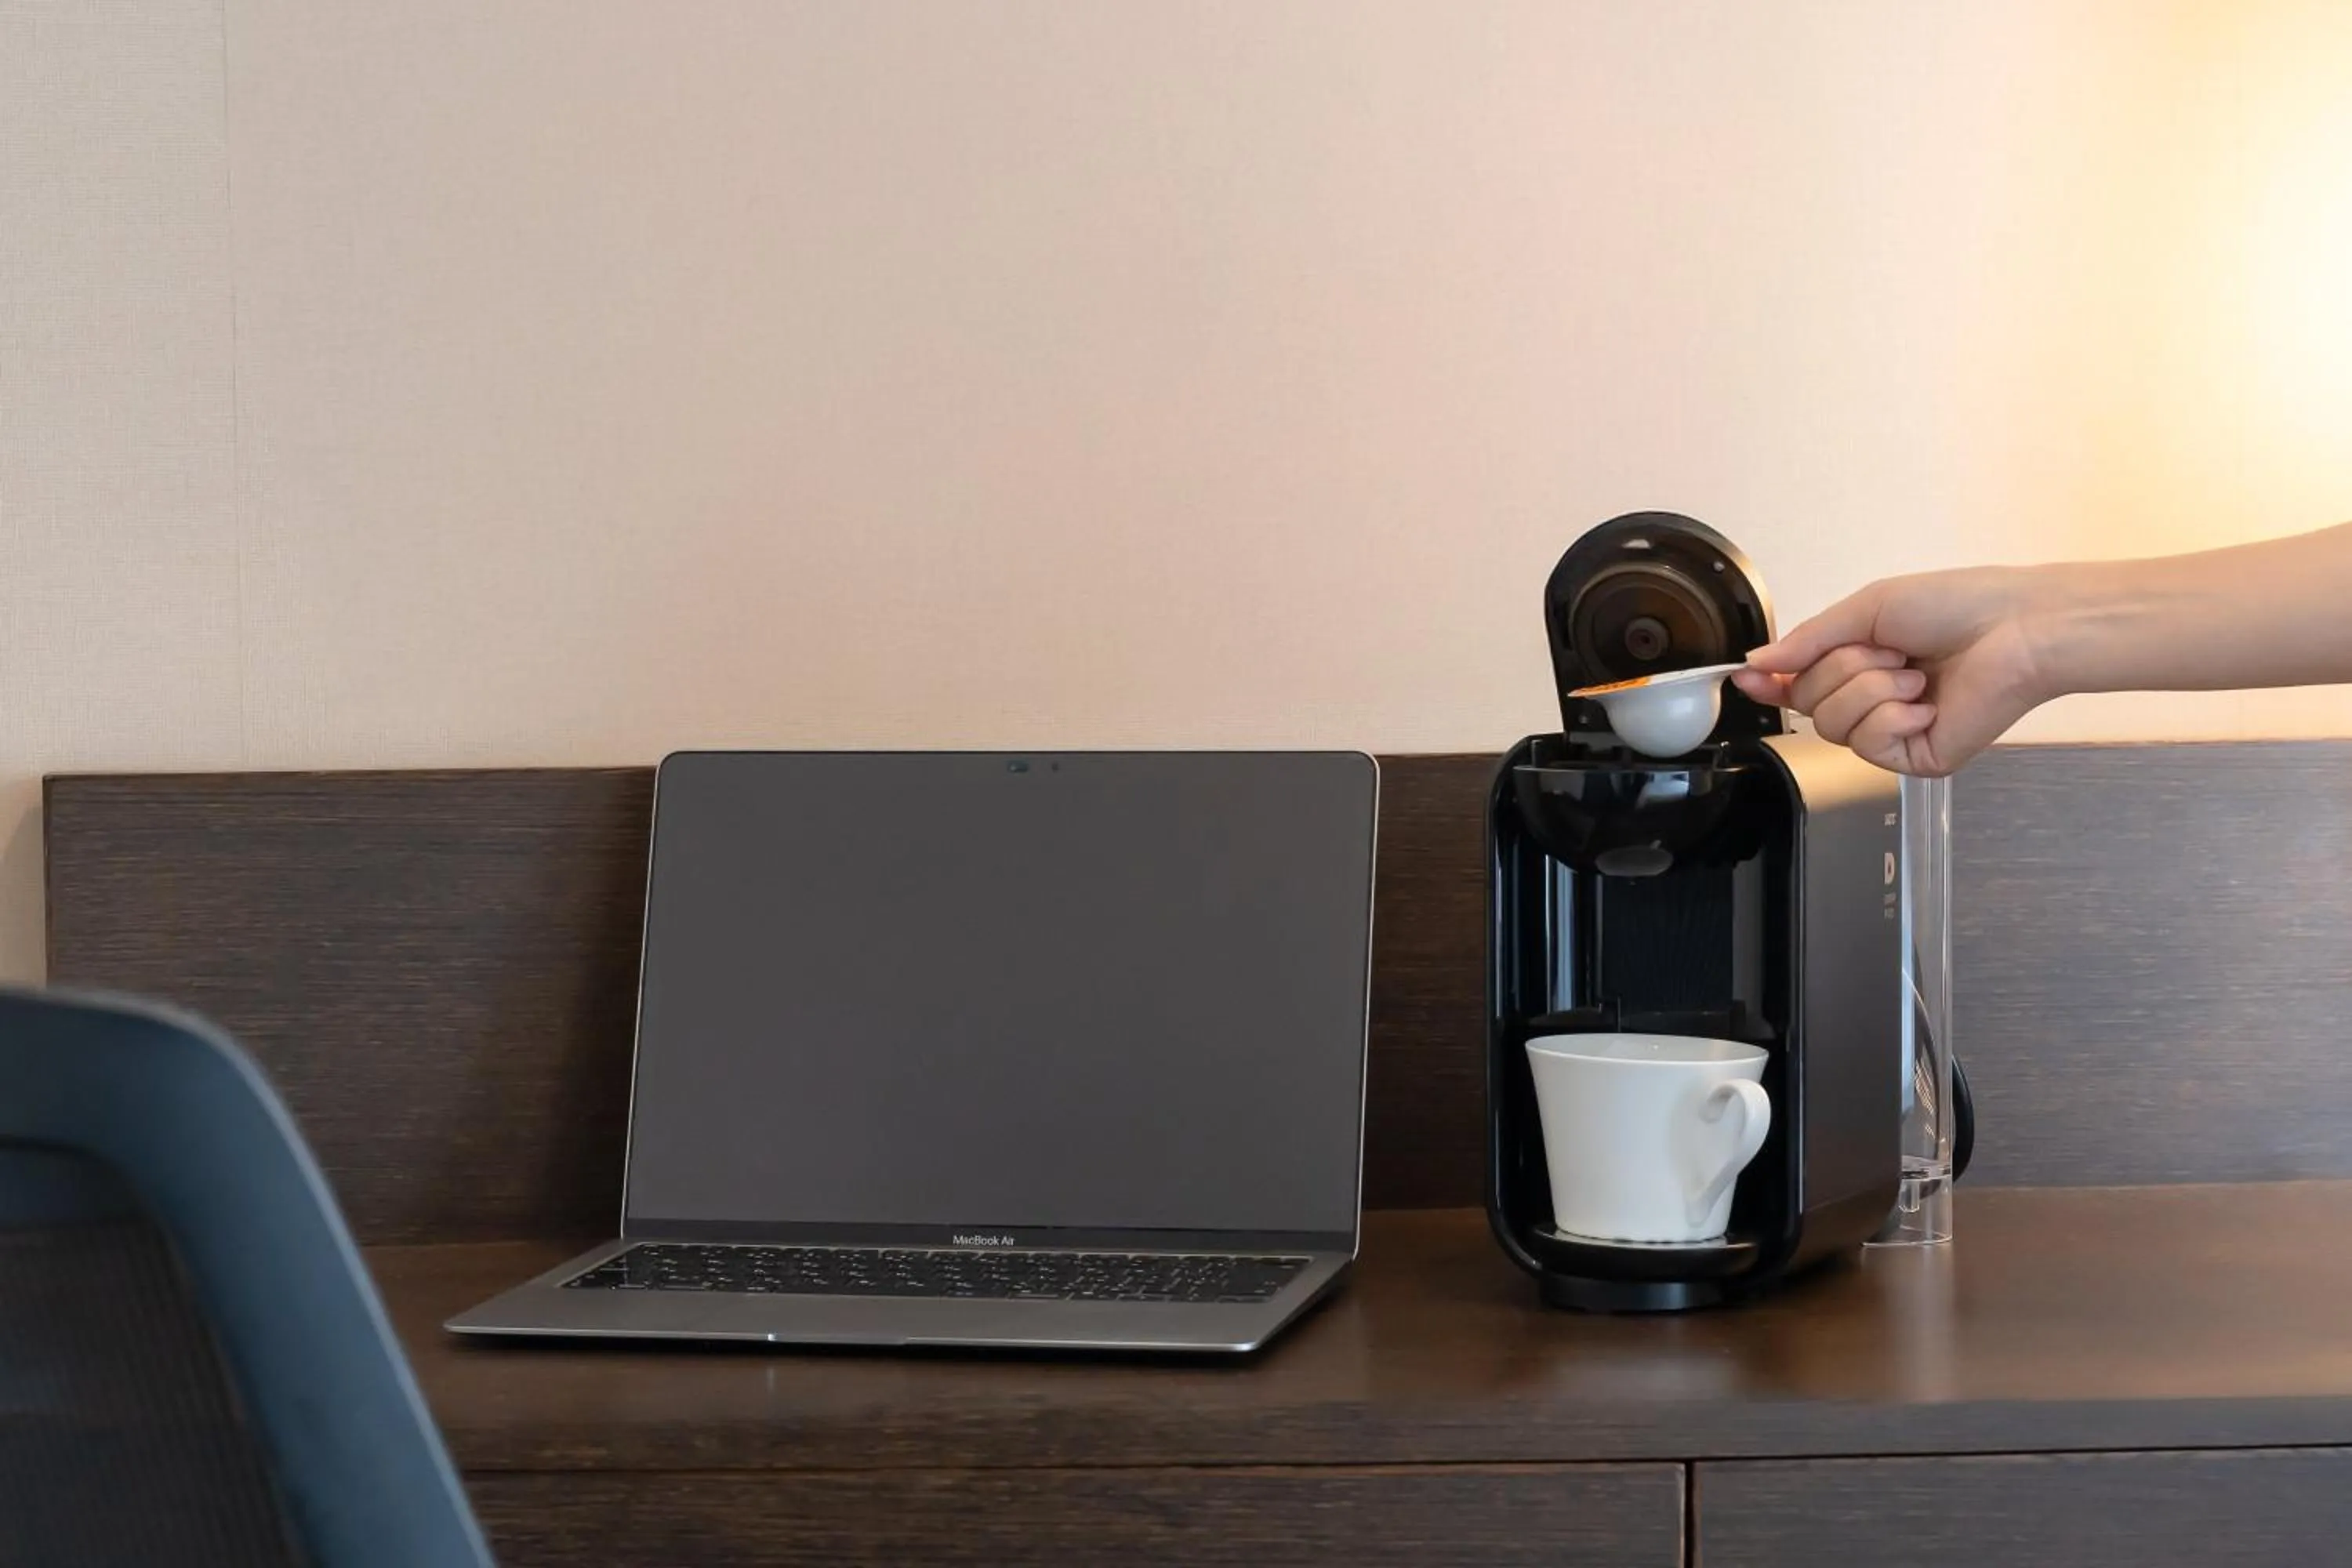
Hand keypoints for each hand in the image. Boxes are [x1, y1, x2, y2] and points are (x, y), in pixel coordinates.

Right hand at [1730, 566, 2057, 776]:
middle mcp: (1873, 701)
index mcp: (1861, 662)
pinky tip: (1923, 704)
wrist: (2018, 630)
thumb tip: (1755, 663)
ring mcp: (1893, 734)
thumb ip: (1808, 640)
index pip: (1798, 684)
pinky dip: (1891, 717)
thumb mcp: (1868, 609)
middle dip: (1840, 670)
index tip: (1747, 678)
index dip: (1771, 682)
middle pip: (1807, 705)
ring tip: (1915, 675)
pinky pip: (1868, 745)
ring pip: (1832, 726)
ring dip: (1870, 690)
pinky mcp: (1916, 757)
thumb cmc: (1956, 607)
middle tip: (1889, 652)